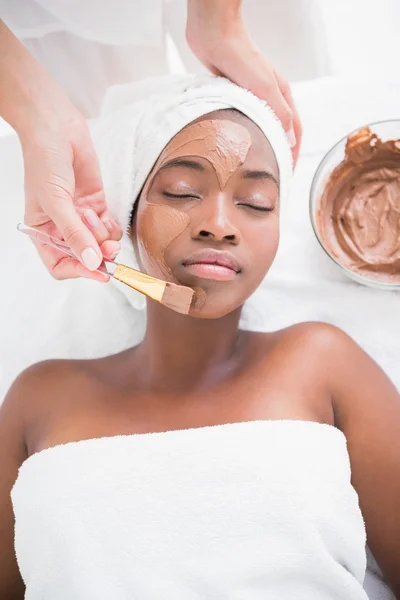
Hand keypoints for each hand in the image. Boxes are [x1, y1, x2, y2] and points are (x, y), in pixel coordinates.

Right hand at [0, 20, 121, 280]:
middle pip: (84, 256)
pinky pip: (108, 226)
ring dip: (104, 239)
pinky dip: (112, 227)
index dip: (79, 271)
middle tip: (110, 251)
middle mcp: (62, 227)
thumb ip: (74, 234)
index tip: (98, 271)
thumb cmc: (44, 161)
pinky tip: (107, 219)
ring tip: (100, 223)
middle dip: (98, 256)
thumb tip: (91, 261)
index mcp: (43, 232)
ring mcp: (80, 217)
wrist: (56, 127)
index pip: (61, 265)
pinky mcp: (96, 204)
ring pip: (99, 243)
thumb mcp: (56, 202)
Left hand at [186, 3, 301, 164]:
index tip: (287, 175)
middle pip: (280, 132)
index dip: (293, 155)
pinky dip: (245, 137)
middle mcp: (270, 98)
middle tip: (272, 176)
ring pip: (261, 128)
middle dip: (278, 155)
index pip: (295, 132)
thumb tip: (290, 140)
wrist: (214, 35)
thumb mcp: (264, 86)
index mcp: (283, 96)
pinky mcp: (235, 97)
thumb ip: (279, 113)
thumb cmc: (240, 56)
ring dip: (262, 147)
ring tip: (255, 168)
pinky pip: (244, 122)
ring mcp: (253, 98)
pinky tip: (236, 148)